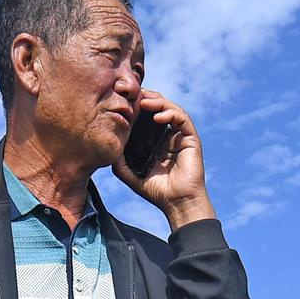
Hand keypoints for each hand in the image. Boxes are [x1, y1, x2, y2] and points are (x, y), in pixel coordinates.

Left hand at [113, 89, 216, 230]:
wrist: (176, 203)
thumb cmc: (156, 191)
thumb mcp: (129, 173)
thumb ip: (118, 159)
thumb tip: (108, 143)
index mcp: (156, 141)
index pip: (147, 116)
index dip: (136, 106)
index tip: (123, 102)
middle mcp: (169, 135)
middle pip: (159, 107)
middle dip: (146, 98)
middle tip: (132, 95)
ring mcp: (181, 136)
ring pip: (171, 109)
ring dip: (158, 102)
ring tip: (143, 102)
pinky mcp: (191, 139)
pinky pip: (182, 119)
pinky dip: (170, 113)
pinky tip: (158, 117)